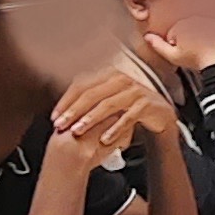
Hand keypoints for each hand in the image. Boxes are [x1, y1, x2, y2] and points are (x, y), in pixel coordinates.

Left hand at [52, 67, 175, 151]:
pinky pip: (127, 118)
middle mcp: (121, 78)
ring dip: (90, 119)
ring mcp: (134, 91)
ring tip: (78, 131)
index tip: (54, 116)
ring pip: (107, 105)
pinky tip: (104, 139)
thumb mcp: (108, 100)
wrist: (160, 115)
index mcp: (108, 74)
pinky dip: (115, 129)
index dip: (66, 100)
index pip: (81, 84)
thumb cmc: (130, 108)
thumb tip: (61, 112)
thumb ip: (89, 101)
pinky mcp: (146, 105)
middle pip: (92, 94)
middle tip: (61, 125)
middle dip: (74, 111)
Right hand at [142, 20, 214, 73]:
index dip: (177, 44)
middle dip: (187, 37)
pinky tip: (212, 42)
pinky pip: (211, 26)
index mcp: (181, 24)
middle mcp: (194, 18)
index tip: (184, 51)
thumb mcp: (173, 56)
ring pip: (199, 27)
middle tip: (194, 50)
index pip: (174, 32)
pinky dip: (211, 33)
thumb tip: (147, 36)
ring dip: (199, 35)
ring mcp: (208, 19)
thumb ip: (158, 45)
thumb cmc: (195, 60)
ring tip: (203, 47)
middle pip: (186, 28)